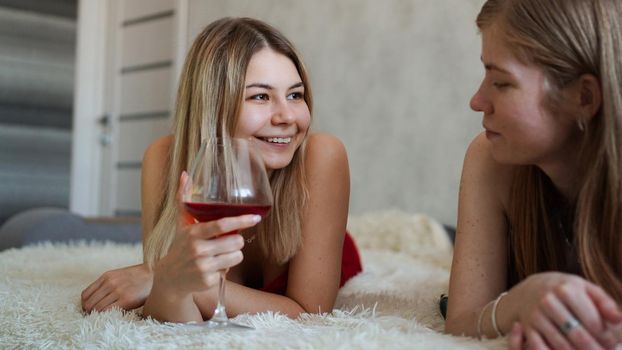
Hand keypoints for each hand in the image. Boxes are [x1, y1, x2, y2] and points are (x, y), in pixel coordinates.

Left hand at [81, 263, 152, 311]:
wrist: (156, 273)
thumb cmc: (138, 277)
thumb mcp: (119, 274)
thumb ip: (107, 283)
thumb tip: (94, 299)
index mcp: (107, 276)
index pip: (85, 294)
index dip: (84, 304)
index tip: (90, 309)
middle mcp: (110, 282)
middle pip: (89, 303)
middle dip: (89, 311)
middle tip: (94, 315)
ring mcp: (118, 291)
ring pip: (96, 308)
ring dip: (96, 315)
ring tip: (103, 316)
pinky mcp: (127, 299)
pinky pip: (108, 311)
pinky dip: (105, 315)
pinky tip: (110, 315)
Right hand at [150, 171, 259, 297]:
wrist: (170, 278)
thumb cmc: (180, 246)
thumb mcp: (181, 223)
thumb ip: (184, 198)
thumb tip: (185, 174)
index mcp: (193, 233)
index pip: (222, 225)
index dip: (241, 220)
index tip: (256, 217)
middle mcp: (198, 250)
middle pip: (236, 241)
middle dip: (236, 241)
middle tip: (226, 241)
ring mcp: (203, 267)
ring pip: (237, 256)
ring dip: (233, 254)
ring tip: (219, 254)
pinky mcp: (208, 281)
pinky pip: (229, 270)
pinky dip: (224, 268)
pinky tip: (212, 267)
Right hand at [508, 272, 621, 348]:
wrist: (529, 289)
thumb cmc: (564, 291)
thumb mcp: (584, 288)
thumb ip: (604, 302)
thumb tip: (618, 319)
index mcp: (566, 290)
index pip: (592, 321)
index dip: (606, 337)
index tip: (612, 344)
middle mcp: (548, 301)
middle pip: (578, 335)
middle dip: (594, 349)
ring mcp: (536, 316)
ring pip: (561, 345)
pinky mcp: (528, 328)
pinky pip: (540, 348)